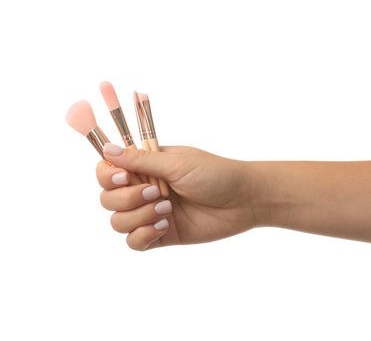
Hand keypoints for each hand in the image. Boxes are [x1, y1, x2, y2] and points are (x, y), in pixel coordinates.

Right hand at [96, 144, 254, 250]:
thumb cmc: (216, 174)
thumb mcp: (177, 163)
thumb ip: (141, 160)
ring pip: (118, 222)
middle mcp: (144, 189)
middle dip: (127, 198)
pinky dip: (143, 236)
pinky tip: (164, 226)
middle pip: (107, 198)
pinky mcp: (160, 235)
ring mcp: (150, 213)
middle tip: (156, 192)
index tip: (123, 177)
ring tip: (167, 210)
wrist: (243, 200)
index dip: (108, 175)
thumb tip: (107, 149)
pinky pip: (133, 242)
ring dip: (138, 216)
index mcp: (146, 166)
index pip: (108, 170)